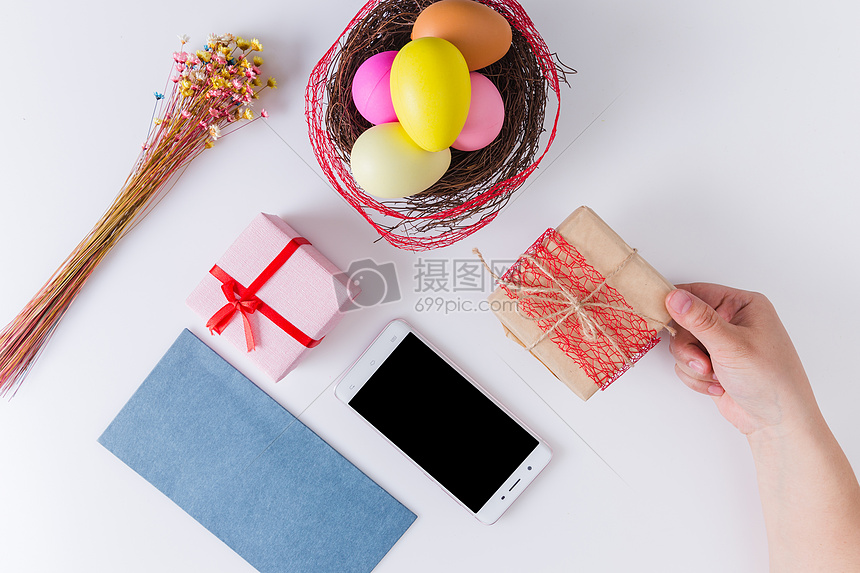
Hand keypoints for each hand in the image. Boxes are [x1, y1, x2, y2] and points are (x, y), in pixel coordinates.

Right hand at [664, 283, 819, 436]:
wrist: (777, 423)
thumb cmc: (769, 379)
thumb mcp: (732, 345)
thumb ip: (700, 320)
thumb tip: (674, 297)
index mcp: (741, 305)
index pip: (696, 292)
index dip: (676, 304)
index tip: (661, 315)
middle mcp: (730, 320)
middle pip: (683, 322)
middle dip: (689, 348)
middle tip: (704, 363)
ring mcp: (720, 343)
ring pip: (681, 346)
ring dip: (693, 366)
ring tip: (716, 377)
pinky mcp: (712, 364)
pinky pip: (685, 364)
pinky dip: (696, 378)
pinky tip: (718, 386)